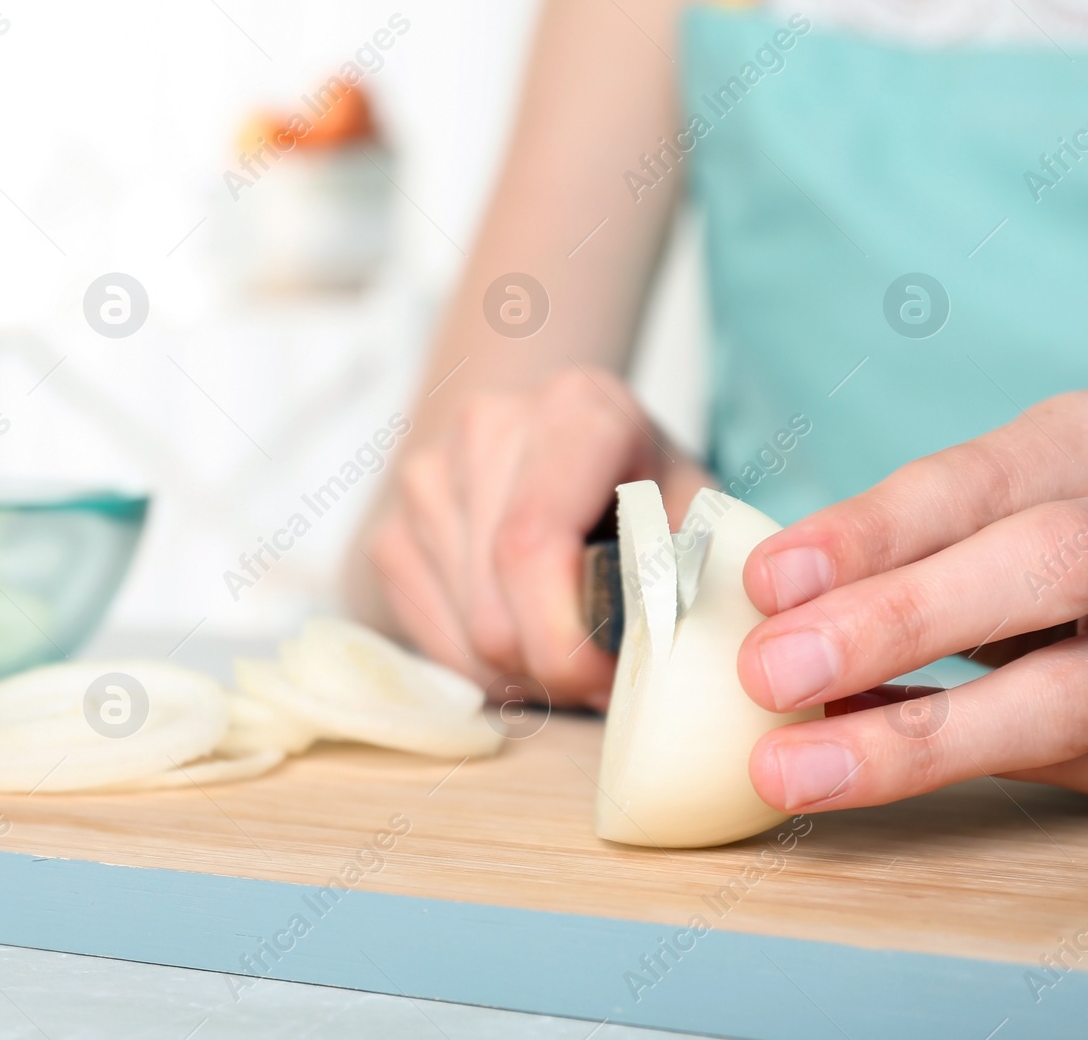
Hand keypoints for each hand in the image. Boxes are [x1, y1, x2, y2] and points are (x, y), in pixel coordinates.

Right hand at [363, 365, 712, 707]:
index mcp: (575, 410)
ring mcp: (424, 478)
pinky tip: (522, 640)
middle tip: (602, 679)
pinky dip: (481, 668)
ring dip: (522, 672)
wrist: (564, 443)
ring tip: (567, 648)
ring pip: (465, 633)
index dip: (565, 640)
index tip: (609, 678)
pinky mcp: (390, 530)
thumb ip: (693, 572)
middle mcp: (485, 429)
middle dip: (552, 670)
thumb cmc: (644, 487)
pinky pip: (430, 641)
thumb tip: (664, 654)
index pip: (531, 544)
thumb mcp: (697, 515)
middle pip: (494, 606)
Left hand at [738, 389, 1087, 811]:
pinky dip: (962, 763)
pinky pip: (1077, 759)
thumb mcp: (1007, 517)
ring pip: (1074, 693)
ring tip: (795, 769)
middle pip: (1048, 562)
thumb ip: (914, 557)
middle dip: (899, 618)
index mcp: (1087, 450)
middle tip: (769, 672)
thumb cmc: (1065, 560)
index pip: (975, 481)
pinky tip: (862, 768)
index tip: (766, 580)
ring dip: (918, 738)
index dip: (871, 532)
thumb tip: (766, 622)